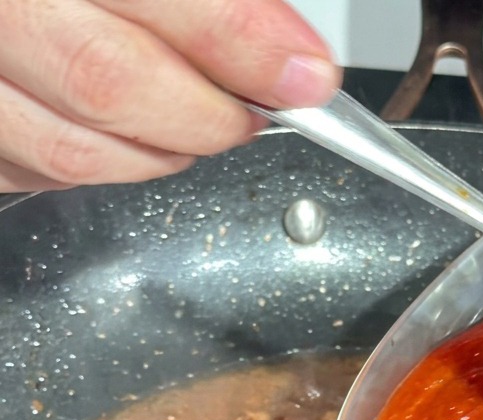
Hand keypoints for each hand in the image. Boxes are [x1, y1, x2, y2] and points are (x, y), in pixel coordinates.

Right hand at [0, 0, 340, 191]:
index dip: (242, 42)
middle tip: (252, 109)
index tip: (306, 74)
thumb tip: (276, 38)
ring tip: (198, 124)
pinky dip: (99, 165)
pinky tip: (124, 137)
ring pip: (71, 150)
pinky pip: (29, 172)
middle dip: (207, 114)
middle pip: (110, 86)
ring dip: (160, 151)